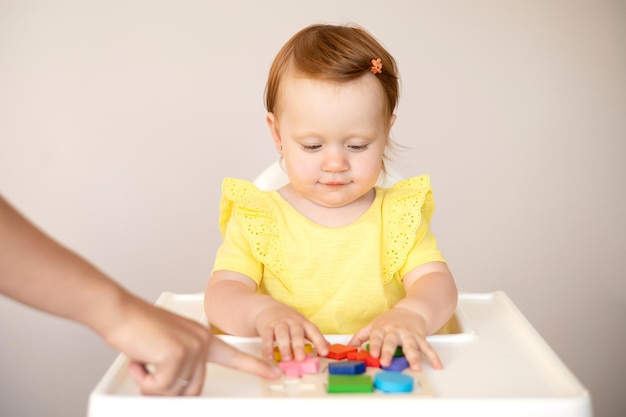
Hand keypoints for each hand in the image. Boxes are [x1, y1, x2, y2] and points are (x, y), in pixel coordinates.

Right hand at [107, 296, 280, 395]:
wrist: (120, 312)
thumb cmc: (140, 328)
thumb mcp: (169, 346)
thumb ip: (183, 362)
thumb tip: (180, 387)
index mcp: (204, 339)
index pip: (236, 356)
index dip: (256, 367)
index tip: (275, 373)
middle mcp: (203, 343)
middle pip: (193, 389)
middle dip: (167, 387)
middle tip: (149, 368)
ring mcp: (193, 348)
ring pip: (175, 391)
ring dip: (153, 385)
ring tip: (145, 359)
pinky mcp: (177, 355)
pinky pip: (159, 387)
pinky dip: (143, 380)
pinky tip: (139, 359)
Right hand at [254, 302, 328, 362]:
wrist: (268, 308)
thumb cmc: (288, 320)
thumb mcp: (303, 325)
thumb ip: (313, 336)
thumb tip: (328, 347)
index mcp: (303, 323)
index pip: (313, 331)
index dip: (320, 341)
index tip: (324, 352)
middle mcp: (292, 322)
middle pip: (297, 332)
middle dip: (299, 346)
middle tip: (301, 358)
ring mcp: (279, 323)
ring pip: (282, 333)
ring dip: (284, 346)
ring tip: (287, 359)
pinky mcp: (267, 326)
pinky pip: (267, 336)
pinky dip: (268, 347)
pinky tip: (269, 357)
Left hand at [348, 307, 442, 370]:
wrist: (410, 310)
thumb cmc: (389, 320)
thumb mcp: (373, 325)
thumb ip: (361, 336)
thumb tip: (348, 346)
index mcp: (382, 328)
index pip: (376, 337)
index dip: (374, 345)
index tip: (371, 354)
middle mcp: (395, 331)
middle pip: (392, 341)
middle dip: (388, 352)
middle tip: (386, 362)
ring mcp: (409, 334)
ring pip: (411, 345)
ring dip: (414, 356)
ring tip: (415, 367)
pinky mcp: (420, 336)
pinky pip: (427, 347)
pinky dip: (433, 356)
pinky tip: (437, 365)